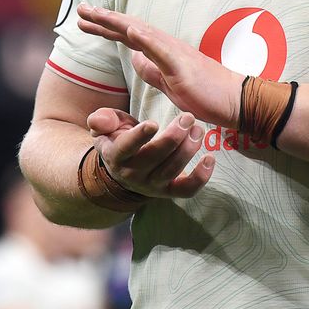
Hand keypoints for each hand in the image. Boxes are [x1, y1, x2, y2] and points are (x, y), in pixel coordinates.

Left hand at [77, 3, 242, 126]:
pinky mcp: (183, 66)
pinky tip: (130, 29)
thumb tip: (135, 58)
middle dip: (103, 19)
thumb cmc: (206, 93)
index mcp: (162, 52)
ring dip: (117, 22)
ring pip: (141, 33)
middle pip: (130, 29)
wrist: (235, 101)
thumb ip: (152, 70)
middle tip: (80, 9)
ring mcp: (175, 54)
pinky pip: (161, 50)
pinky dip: (145, 38)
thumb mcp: (170, 83)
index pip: (128, 36)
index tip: (85, 20)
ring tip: (96, 13)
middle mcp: (167, 47)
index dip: (107, 27)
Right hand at [88, 107, 214, 198]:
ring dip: (188, 150)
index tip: (153, 123)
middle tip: (188, 117)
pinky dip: (201, 178)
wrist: (123, 169)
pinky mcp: (169, 192)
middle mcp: (133, 174)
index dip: (139, 137)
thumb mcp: (107, 126)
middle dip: (173, 137)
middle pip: (154, 158)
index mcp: (116, 156)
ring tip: (198, 130)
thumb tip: (98, 119)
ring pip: (171, 171)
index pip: (126, 148)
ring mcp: (152, 185)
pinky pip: (186, 190)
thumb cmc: (119, 138)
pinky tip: (210, 159)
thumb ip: (103, 119)